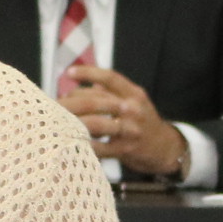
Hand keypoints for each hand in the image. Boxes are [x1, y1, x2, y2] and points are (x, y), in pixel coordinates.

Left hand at [60, 65, 188, 177]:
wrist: (165, 148)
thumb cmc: (141, 121)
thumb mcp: (133, 101)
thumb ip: (110, 92)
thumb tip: (80, 86)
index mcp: (134, 94)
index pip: (110, 77)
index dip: (88, 72)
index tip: (69, 72)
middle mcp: (133, 110)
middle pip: (96, 100)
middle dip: (72, 101)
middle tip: (56, 103)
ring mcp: (130, 130)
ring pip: (95, 122)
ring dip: (74, 121)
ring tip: (59, 120)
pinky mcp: (125, 149)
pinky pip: (98, 146)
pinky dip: (83, 143)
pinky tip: (70, 140)